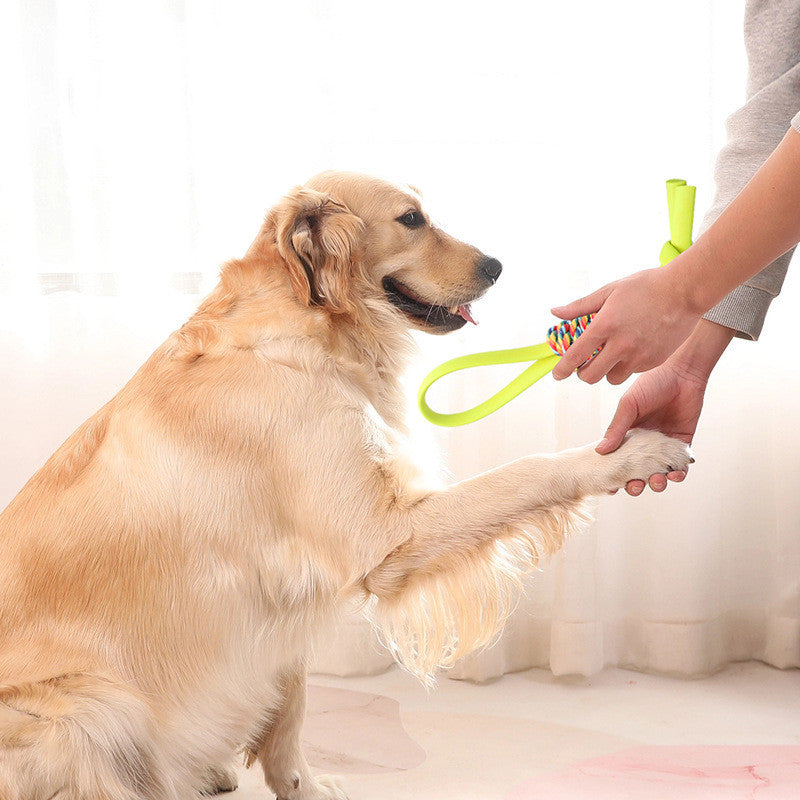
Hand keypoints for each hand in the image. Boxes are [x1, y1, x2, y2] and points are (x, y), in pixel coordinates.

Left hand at [550, 265, 703, 383]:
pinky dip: (627, 366)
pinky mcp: (653, 361)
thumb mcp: (609, 290)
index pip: (575, 356)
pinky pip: (632, 372)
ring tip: (610, 355)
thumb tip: (555, 312)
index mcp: (605, 326)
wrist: (685, 291)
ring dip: (606, 371)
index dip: (562, 369)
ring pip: (611, 379)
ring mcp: (638, 356)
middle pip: (591, 376)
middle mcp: (620, 345)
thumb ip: (580, 306)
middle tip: (585, 364)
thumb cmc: (645, 286)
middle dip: (583, 373)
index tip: (557, 374)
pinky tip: (632, 348)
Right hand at [596, 354, 706, 494]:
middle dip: (635, 484)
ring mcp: (664, 445)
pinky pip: (680, 466)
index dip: (614, 474)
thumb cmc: (652, 383)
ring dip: (656, 483)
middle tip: (634, 485)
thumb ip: (616, 428)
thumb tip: (600, 451)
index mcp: (627, 434)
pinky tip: (674, 474)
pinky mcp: (683, 444)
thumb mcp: (628, 405)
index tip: (612, 486)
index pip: (618, 460)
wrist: (683, 373)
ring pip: (658, 473)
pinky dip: (677, 474)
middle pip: (637, 472)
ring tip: (656, 481)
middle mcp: (645, 443)